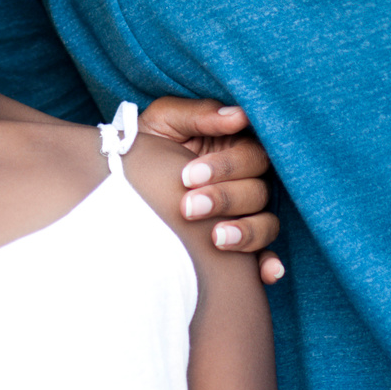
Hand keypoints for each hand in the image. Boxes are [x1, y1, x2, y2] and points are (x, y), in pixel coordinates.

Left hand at [139, 97, 284, 283]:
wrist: (120, 183)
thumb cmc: (147, 144)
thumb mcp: (165, 121)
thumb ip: (199, 115)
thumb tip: (239, 115)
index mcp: (234, 146)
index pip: (250, 154)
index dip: (225, 166)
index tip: (189, 175)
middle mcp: (246, 180)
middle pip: (258, 190)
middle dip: (224, 199)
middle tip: (188, 207)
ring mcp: (246, 213)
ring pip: (266, 223)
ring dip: (246, 232)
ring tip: (217, 239)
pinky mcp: (242, 243)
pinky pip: (266, 254)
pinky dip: (270, 264)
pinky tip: (268, 273)